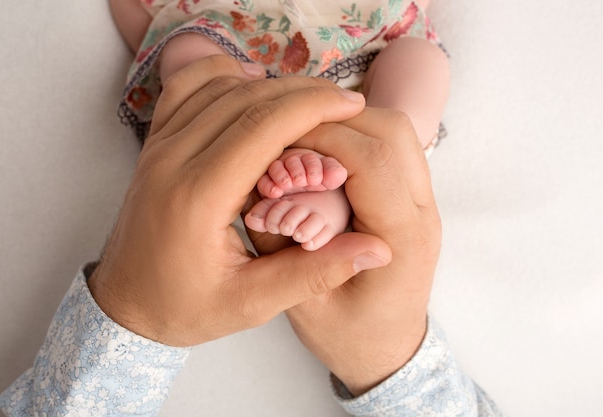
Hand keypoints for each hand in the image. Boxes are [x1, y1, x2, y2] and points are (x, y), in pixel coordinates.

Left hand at [87, 56, 391, 346]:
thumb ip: (314, 273)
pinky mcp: (154, 145)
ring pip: (217, 85)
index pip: (263, 126)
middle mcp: (173, 160)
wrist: (125, 306)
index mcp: (198, 197)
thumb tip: (376, 249)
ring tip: (308, 100)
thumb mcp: (252, 304)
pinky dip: (222, 75)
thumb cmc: (185, 308)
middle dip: (301, 91)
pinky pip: (186, 88)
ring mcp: (158, 147)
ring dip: (268, 83)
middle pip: (245, 96)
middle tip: (342, 100)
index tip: (351, 104)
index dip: (313, 107)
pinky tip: (250, 84)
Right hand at [266, 109, 440, 394]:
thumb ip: (280, 245)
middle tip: (286, 132)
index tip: (276, 137)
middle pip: (392, 130)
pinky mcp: (410, 197)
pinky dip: (353, 136)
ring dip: (346, 122)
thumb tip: (256, 185)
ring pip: (396, 130)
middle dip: (333, 117)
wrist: (388, 351)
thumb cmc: (348, 335)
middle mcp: (421, 212)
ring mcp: (422, 201)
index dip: (320, 136)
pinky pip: (390, 146)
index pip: (370, 159)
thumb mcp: (303, 304)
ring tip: (300, 140)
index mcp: (400, 239)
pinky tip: (319, 154)